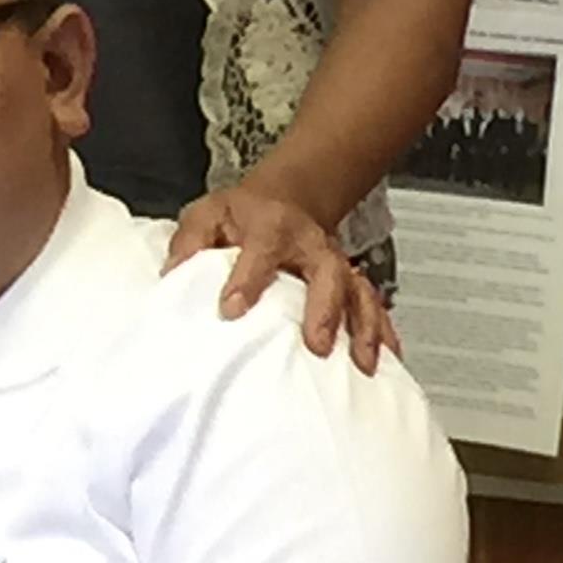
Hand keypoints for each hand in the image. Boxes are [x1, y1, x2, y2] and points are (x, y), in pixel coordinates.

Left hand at [166, 186, 394, 374]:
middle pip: (327, 273)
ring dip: (364, 327)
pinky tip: (390, 358)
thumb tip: (172, 274)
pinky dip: (384, 332)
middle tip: (317, 345)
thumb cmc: (243, 215)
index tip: (230, 309)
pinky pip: (374, 305)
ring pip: (359, 292)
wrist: (284, 200)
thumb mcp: (208, 214)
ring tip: (363, 363)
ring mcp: (336, 264)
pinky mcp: (350, 282)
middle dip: (325, 310)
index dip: (246, 280)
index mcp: (271, 227)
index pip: (261, 252)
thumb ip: (190, 242)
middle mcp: (311, 245)